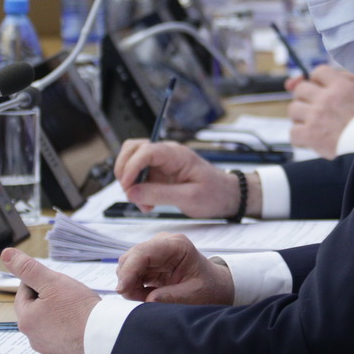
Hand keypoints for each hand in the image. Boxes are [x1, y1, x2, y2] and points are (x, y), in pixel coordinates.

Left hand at [2, 248, 99, 353]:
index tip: (57, 281)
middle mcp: (32, 337)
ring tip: (77, 309)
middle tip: (70, 294)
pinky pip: (61, 338)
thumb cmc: (78, 309)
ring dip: (58, 315)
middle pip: (36, 309)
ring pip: (48, 324)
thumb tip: (7, 254)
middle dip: (50, 298)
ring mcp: (48, 349)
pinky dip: (68, 330)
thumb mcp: (52, 282)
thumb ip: (28, 268)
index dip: (41, 281)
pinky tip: (81, 325)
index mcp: (26, 319)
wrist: (103, 338)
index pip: (24, 292)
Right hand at [114, 140, 261, 218]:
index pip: (146, 150)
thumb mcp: (189, 198)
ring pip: (132, 162)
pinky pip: (139, 177)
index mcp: (176, 154)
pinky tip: (148, 204)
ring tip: (143, 204)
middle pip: (133, 149)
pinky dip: (137, 190)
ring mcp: (161, 163)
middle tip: (131, 193)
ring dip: (130, 183)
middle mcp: (166, 154)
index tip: (128, 186)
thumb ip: (160, 194)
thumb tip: (132, 192)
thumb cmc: (215, 194)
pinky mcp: (159, 173)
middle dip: (125, 171)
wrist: (227, 196)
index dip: (132, 167)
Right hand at [117, 233, 234, 304]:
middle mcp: (163, 243)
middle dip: (128, 280)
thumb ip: (172, 297)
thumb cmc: (208, 288)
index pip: (143, 252)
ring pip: (127, 264)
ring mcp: (155, 250)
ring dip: (130, 284)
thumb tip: (149, 300)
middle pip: (131, 257)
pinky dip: (133, 285)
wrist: (215, 286)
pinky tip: (147, 294)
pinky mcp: (150, 260)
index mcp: (177, 245)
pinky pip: (131, 271)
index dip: (129, 271)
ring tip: (148, 297)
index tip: (122, 290)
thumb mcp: (194, 296)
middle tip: (140, 300)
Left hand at [286, 65, 353, 157]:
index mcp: (341, 85)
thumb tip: (335, 75)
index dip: (319, 80)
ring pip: (293, 109)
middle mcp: (325, 99)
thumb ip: (353, 79)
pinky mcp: (310, 136)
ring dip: (301, 115)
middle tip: (316, 106)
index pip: (318, 72)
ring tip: (313, 122)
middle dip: (306, 97)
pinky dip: (299, 135)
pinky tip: (309, 137)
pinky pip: (293, 132)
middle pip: (301, 89)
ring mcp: (315, 117)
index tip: (322, 88)